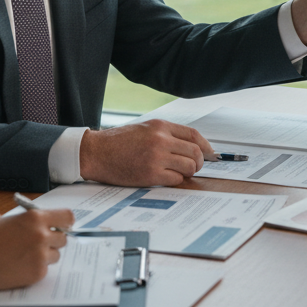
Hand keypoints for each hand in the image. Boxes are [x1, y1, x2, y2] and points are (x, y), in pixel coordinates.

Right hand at [0, 209, 73, 290]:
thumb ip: (33, 221)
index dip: (65, 222)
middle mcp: (42, 235)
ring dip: (45, 255)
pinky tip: (20, 265)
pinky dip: (36, 267)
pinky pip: (45, 268)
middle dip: (53, 240)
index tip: (64, 226)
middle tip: (37, 243)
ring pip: (55, 254)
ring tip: (24, 255)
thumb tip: (50, 224)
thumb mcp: (12, 221)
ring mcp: (41, 255)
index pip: (67, 217)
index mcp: (35, 218)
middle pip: (63, 238)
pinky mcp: (38, 272)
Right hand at [80, 118, 212, 186]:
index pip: (193, 135)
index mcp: (160, 126)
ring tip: (179, 173)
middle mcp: (160, 139)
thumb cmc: (117, 142)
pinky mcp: (150, 174)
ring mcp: (156, 157)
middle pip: (195, 152)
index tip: (209, 154)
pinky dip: (177, 180)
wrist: (96, 152)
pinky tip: (167, 178)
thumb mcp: (144, 129)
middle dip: (199, 162)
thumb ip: (165, 135)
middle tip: (194, 167)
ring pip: (189, 166)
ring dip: (189, 172)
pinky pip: (176, 179)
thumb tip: (189, 147)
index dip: (206, 146)